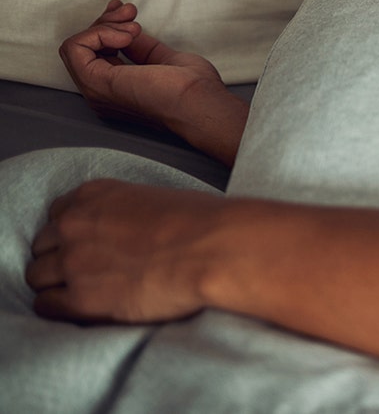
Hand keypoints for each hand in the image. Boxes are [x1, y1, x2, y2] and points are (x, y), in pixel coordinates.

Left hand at [25, 179, 224, 323]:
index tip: (84, 244)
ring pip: (37, 276)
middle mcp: (75, 225)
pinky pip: (46, 306)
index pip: (57, 215)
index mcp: (94, 195)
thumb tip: (130, 230)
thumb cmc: (202, 222)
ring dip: (56, 284)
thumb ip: (127, 210)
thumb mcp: (157, 198)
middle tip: (86, 271)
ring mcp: (74, 262)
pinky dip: (58, 308)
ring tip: (83, 292)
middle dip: (60, 258)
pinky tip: (79, 308)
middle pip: (43, 245)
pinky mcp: (81, 299)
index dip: (71, 233)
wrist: (216, 249)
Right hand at [59, 0, 224, 130]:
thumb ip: (141, 47)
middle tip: (130, 12)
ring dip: (104, 26)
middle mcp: (102, 93)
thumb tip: (128, 31)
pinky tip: (125, 36)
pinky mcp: (95, 84)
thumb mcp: (163, 59)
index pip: (97, 53)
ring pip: (77, 45)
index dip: (108, 28)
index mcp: (118, 90)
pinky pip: (74, 48)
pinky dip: (98, 33)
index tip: (129, 13)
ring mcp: (96, 91)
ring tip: (134, 26)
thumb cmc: (192, 89)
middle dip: (106, 21)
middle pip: (86, 47)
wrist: (199, 102)